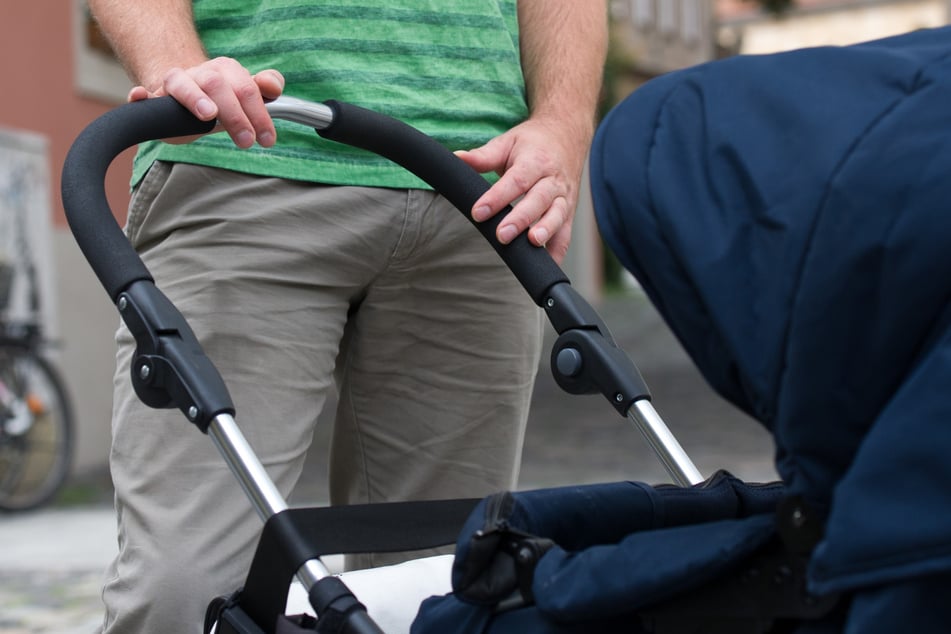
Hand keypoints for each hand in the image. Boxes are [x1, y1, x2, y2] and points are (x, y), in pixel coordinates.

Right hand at [127, 57, 284, 147]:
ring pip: (182, 83)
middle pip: (218, 85)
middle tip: (247, 141)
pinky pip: (143, 93)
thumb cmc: (223, 101)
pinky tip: (140, 97)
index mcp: (226, 71)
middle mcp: (200, 74)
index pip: (246, 86)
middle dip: (235, 114)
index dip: (259, 112)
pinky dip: (141, 96)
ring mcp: (176, 83)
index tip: (267, 139)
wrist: (189, 98)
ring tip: (208, 114)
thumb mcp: (247, 97)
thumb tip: (273, 86)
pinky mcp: (153, 98)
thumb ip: (266, 89)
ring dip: (195, 97)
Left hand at [456, 117, 587, 264]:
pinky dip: (558, 251)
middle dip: (520, 219)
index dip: (497, 198)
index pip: (515, 181)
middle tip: (501, 236)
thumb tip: (456, 158)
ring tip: (531, 243)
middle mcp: (553, 180)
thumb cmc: (532, 143)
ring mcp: (564, 197)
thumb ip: (482, 156)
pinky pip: (566, 234)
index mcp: (535, 161)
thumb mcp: (507, 143)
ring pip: (557, 216)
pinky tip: (547, 266)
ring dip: (546, 231)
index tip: (477, 212)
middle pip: (538, 200)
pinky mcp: (569, 212)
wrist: (566, 135)